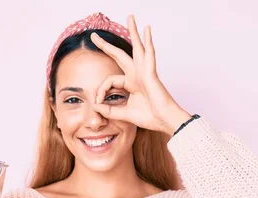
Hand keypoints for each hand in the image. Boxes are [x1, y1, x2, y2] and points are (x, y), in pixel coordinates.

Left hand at [90, 15, 191, 135]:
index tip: (97, 101)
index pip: (109, 80)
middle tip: (94, 36)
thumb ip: (109, 110)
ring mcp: (144, 72)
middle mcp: (136, 75)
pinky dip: (148, 41)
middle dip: (106, 45)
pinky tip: (147, 29)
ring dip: (133, 32)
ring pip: (137, 47)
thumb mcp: (123, 114)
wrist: (163, 121)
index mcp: (130, 83)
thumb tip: (95, 105)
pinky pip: (149, 53)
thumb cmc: (149, 117)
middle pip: (119, 55)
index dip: (100, 90)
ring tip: (130, 17)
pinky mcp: (151, 72)